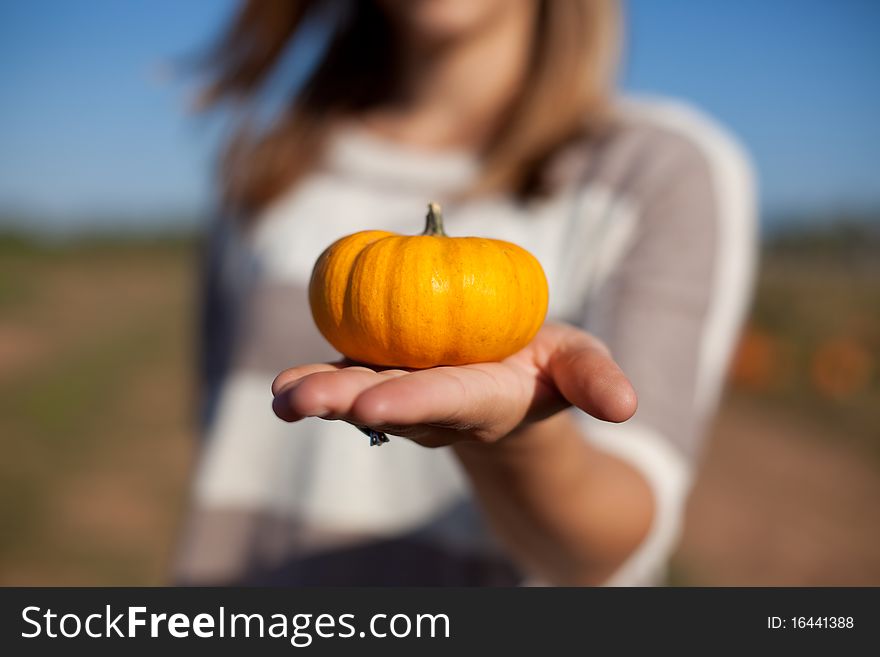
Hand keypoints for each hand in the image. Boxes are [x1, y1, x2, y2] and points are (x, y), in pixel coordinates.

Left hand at [271, 322, 636, 447]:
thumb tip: (627, 405)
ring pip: (358, 393)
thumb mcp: (579, 366)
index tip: (372, 407)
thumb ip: (596, 381)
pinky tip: (284, 383)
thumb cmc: (546, 373)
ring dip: (318, 394)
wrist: (511, 387)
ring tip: (280, 395)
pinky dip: (318, 377)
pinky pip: (350, 375)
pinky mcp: (384, 377)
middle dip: (343, 402)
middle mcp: (436, 406)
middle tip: (296, 401)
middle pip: (387, 403)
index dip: (413, 403)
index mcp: (484, 399)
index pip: (448, 400)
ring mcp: (405, 395)